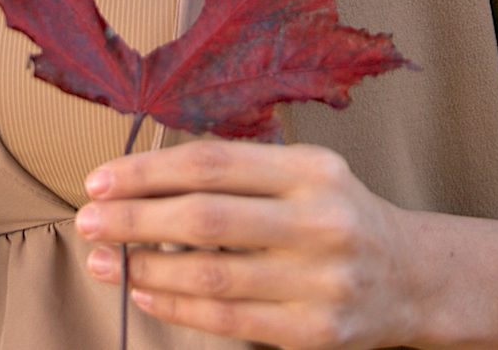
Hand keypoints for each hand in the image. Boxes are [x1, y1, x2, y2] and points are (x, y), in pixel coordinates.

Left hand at [76, 140, 418, 349]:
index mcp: (312, 170)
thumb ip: (238, 171)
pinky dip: (176, 306)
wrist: (411, 278)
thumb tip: (141, 179)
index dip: (148, 171)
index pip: (212, 164)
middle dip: (134, 220)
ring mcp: (321, 282)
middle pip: (206, 219)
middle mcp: (321, 222)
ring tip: (103, 260)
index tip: (100, 179)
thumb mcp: (305, 173)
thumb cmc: (336, 214)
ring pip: (211, 276)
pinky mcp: (314, 333)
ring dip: (144, 268)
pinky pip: (228, 320)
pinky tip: (143, 291)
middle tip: (86, 219)